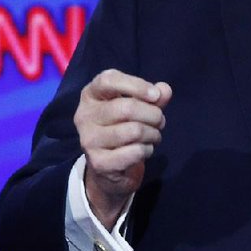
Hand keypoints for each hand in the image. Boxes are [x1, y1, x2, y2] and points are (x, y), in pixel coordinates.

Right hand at [73, 68, 171, 229]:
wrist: (110, 170)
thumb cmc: (126, 128)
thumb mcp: (140, 107)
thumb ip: (154, 96)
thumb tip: (165, 91)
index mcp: (91, 95)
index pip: (109, 79)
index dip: (136, 85)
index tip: (156, 95)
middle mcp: (84, 116)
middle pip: (129, 108)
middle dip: (154, 116)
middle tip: (159, 123)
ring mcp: (88, 140)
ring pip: (134, 130)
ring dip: (153, 134)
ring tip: (153, 137)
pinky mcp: (97, 163)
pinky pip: (134, 151)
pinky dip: (146, 151)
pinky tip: (143, 152)